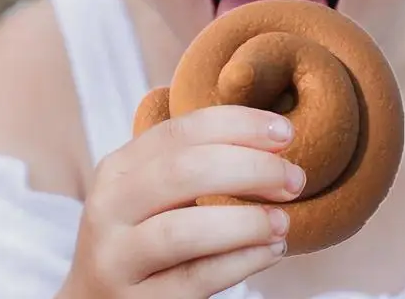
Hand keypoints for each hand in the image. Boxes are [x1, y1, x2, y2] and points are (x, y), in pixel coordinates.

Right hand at [63, 105, 303, 297]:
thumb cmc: (144, 235)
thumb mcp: (152, 191)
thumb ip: (194, 160)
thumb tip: (272, 137)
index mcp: (119, 168)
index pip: (182, 130)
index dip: (239, 125)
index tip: (285, 134)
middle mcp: (109, 208)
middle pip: (185, 171)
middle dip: (251, 169)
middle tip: (295, 179)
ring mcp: (116, 260)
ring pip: (185, 230)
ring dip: (247, 221)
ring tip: (284, 221)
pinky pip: (195, 279)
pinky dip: (242, 261)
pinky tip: (272, 250)